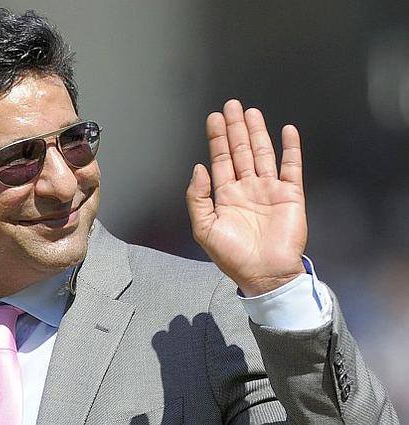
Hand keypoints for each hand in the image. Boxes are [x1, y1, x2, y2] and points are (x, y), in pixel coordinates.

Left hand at [186, 99, 306, 295]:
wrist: (265, 275)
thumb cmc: (233, 256)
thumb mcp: (204, 228)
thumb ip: (198, 197)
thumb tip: (198, 168)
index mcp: (226, 195)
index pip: (220, 159)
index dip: (217, 138)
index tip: (214, 118)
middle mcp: (247, 188)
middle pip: (240, 151)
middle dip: (235, 128)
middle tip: (231, 106)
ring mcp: (269, 190)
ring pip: (263, 153)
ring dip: (257, 133)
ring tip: (251, 112)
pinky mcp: (290, 195)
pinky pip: (291, 167)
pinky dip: (291, 148)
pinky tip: (287, 131)